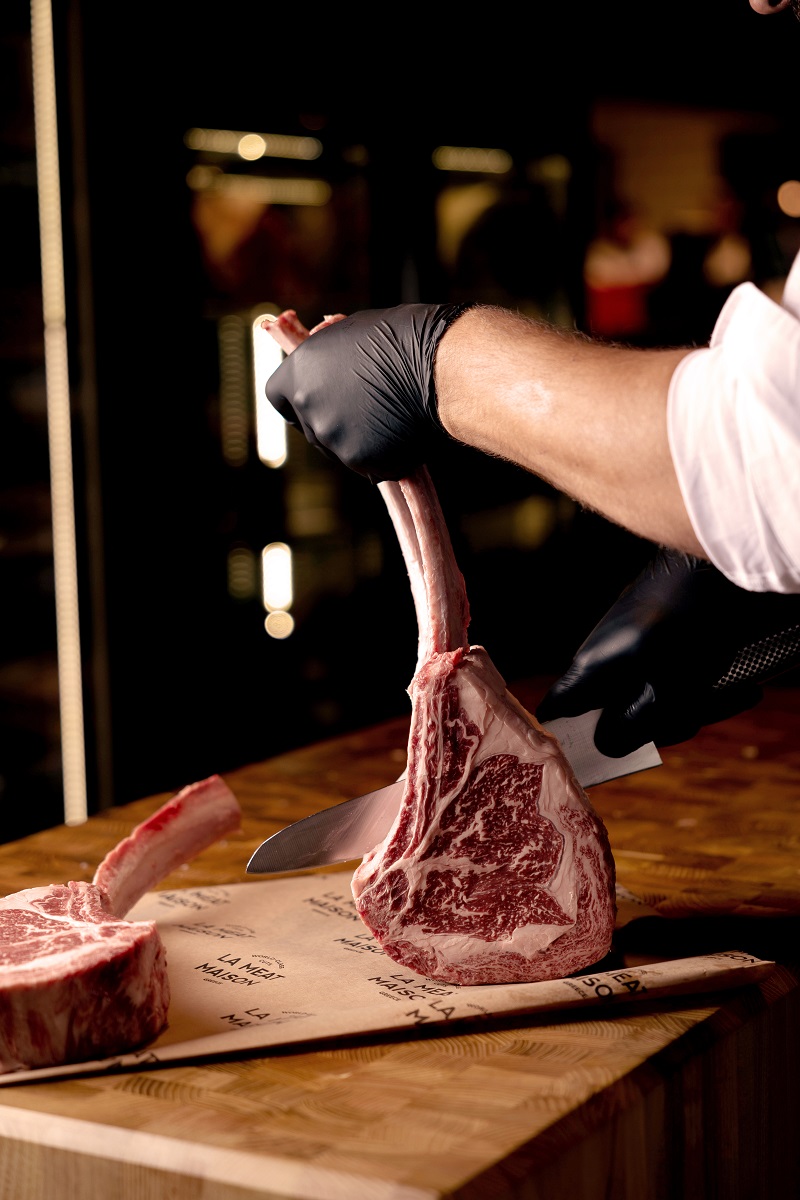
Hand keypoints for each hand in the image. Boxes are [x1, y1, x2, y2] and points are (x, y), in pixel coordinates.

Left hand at [265, 303, 470, 481]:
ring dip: (361, 439)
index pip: (277, 396)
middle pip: (311, 426)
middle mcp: (311, 408)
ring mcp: (336, 440)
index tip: (312, 400)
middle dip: (332, 420)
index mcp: (301, 372)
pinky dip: (387, 454)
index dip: (295, 399)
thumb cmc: (405, 339)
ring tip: (394, 415)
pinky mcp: (364, 463)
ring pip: (342, 448)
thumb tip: (327, 368)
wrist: (442, 368)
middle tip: (365, 409)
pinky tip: (408, 432)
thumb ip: (331, 359)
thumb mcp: (354, 334)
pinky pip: (372, 464)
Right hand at [535, 548, 799, 754]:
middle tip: (692, 716)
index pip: (558, 711)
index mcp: (592, 671)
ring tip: (732, 694)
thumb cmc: (686, 623)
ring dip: (694, 705)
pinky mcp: (660, 640)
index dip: (569, 740)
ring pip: (655, 697)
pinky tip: (741, 691)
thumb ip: (633, 724)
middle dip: (661, 725)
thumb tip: (607, 747)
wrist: (717, 565)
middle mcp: (605, 660)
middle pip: (619, 715)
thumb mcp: (664, 687)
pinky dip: (706, 688)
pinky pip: (675, 677)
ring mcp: (632, 649)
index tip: (592, 759)